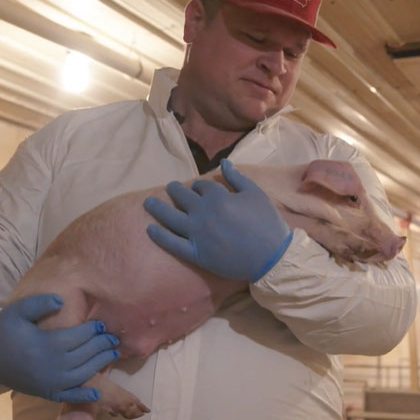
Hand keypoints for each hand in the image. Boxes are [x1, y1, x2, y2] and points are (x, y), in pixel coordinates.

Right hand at [0, 293, 119, 401]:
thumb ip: (40, 303)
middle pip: (85, 355)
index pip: (78, 337)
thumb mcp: (18, 311)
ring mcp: (50, 382)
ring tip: (112, 354)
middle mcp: (52, 367)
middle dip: (101, 346)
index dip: (92, 330)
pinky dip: (84, 397)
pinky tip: (96, 393)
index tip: (102, 324)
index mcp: (46, 345)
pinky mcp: (46, 393)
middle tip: (113, 338)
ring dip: (100, 364)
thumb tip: (62, 300)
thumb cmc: (4, 330)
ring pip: (83, 374)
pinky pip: (69, 397)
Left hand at [144, 159, 292, 281]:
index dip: (199, 185)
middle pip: (182, 197)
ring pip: (170, 217)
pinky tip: (150, 229)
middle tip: (169, 188)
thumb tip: (223, 162)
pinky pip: (172, 243)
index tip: (199, 187)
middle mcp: (202, 212)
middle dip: (175, 190)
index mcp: (218, 196)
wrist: (271, 257)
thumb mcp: (255, 194)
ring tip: (148, 203)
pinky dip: (159, 236)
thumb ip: (237, 178)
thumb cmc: (267, 223)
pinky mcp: (195, 253)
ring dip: (158, 208)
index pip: (201, 185)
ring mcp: (196, 234)